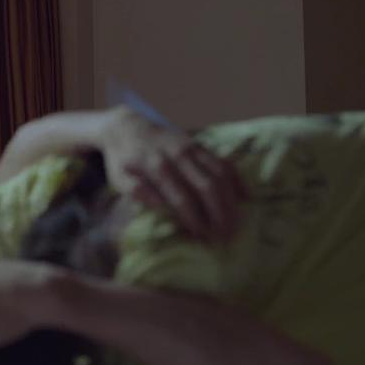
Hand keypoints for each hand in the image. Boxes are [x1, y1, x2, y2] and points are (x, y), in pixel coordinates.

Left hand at [103, 108, 246, 240]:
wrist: (127, 126)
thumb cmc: (123, 159)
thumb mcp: (119, 177)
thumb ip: (136, 191)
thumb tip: (160, 205)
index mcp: (157, 168)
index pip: (181, 198)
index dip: (194, 219)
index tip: (203, 237)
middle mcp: (179, 157)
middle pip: (207, 187)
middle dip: (219, 214)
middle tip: (226, 237)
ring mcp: (193, 149)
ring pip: (220, 175)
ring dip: (231, 201)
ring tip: (237, 224)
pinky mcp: (201, 146)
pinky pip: (224, 162)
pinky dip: (237, 179)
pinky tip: (246, 197)